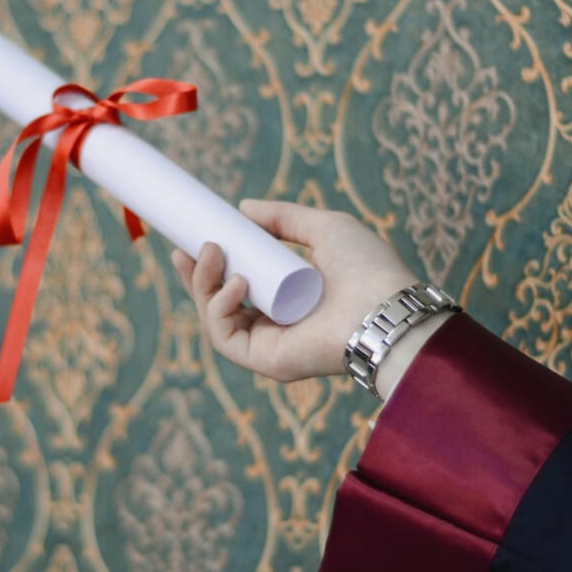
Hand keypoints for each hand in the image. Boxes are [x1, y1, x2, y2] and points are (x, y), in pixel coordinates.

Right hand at [170, 199, 420, 385]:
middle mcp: (275, 324)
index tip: (198, 237)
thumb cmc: (368, 269)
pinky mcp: (265, 362)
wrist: (386, 306)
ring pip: (215, 319)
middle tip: (185, 248)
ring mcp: (269, 345)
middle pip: (219, 304)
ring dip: (203, 285)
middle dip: (196, 277)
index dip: (213, 265)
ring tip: (212, 253)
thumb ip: (285, 217)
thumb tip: (243, 209)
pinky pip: (224, 338)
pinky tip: (235, 284)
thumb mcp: (324, 228)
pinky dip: (218, 309)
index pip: (238, 284)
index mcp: (288, 298)